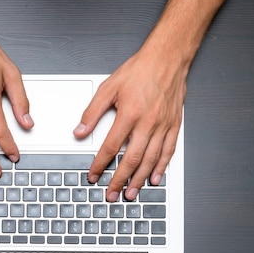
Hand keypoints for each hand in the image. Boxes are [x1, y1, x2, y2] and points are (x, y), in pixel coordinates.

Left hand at [74, 45, 185, 201]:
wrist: (168, 58)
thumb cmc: (140, 70)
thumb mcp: (109, 87)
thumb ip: (92, 112)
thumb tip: (80, 131)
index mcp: (129, 114)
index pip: (110, 146)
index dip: (100, 164)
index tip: (93, 175)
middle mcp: (147, 122)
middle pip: (131, 159)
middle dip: (119, 180)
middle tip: (112, 194)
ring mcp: (163, 126)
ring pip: (150, 160)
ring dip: (139, 180)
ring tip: (131, 193)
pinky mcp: (174, 125)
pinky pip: (168, 151)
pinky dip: (161, 167)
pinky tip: (155, 178)